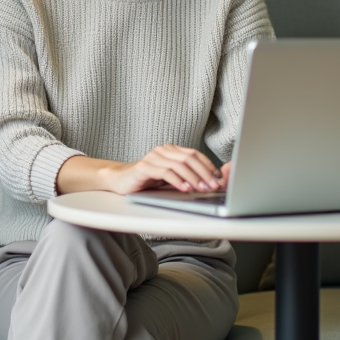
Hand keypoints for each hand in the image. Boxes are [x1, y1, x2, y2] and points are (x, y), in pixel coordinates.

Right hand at [106, 145, 224, 195]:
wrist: (121, 180)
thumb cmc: (148, 181)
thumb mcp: (171, 177)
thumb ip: (186, 176)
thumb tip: (209, 182)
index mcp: (171, 150)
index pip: (195, 154)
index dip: (209, 166)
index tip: (219, 179)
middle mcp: (163, 150)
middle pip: (189, 158)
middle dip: (204, 173)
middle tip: (214, 185)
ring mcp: (153, 157)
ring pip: (179, 165)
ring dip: (193, 178)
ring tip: (202, 188)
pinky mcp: (144, 167)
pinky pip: (165, 172)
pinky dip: (178, 181)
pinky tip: (185, 188)